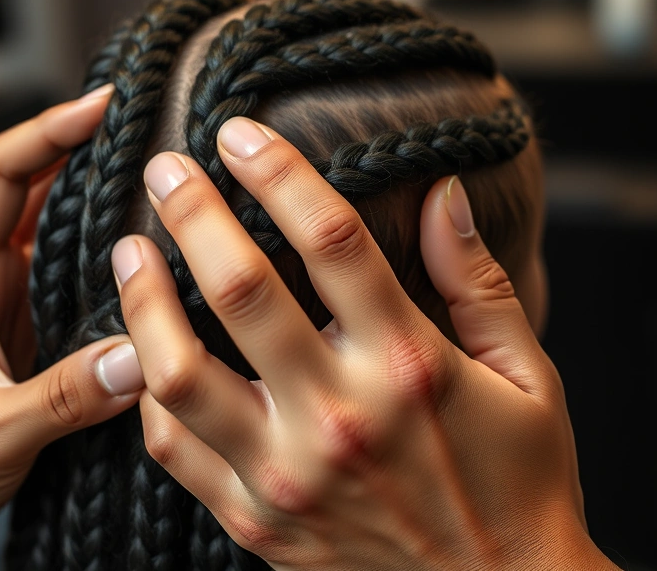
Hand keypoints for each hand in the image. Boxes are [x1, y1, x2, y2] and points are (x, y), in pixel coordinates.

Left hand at [0, 85, 145, 570]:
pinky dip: (102, 240)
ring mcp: (8, 297)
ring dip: (93, 186)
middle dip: (79, 143)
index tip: (99, 109)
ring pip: (51, 218)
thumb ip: (66, 398)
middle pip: (29, 182)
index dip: (45, 132)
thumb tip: (142, 355)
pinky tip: (142, 242)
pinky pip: (69, 264)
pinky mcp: (30, 322)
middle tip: (144, 127)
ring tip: (154, 170)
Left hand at [113, 117, 615, 569]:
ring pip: (179, 372)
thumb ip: (478, 281)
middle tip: (164, 170)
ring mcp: (288, 475)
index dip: (278, 173)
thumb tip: (443, 194)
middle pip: (241, 289)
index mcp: (410, 366)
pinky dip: (150, 392)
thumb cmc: (518, 482)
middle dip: (192, 213)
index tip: (239, 135)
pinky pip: (173, 449)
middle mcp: (340, 416)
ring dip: (143, 300)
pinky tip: (147, 352)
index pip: (332, 240)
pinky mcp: (256, 521)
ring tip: (130, 254)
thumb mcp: (526, 375)